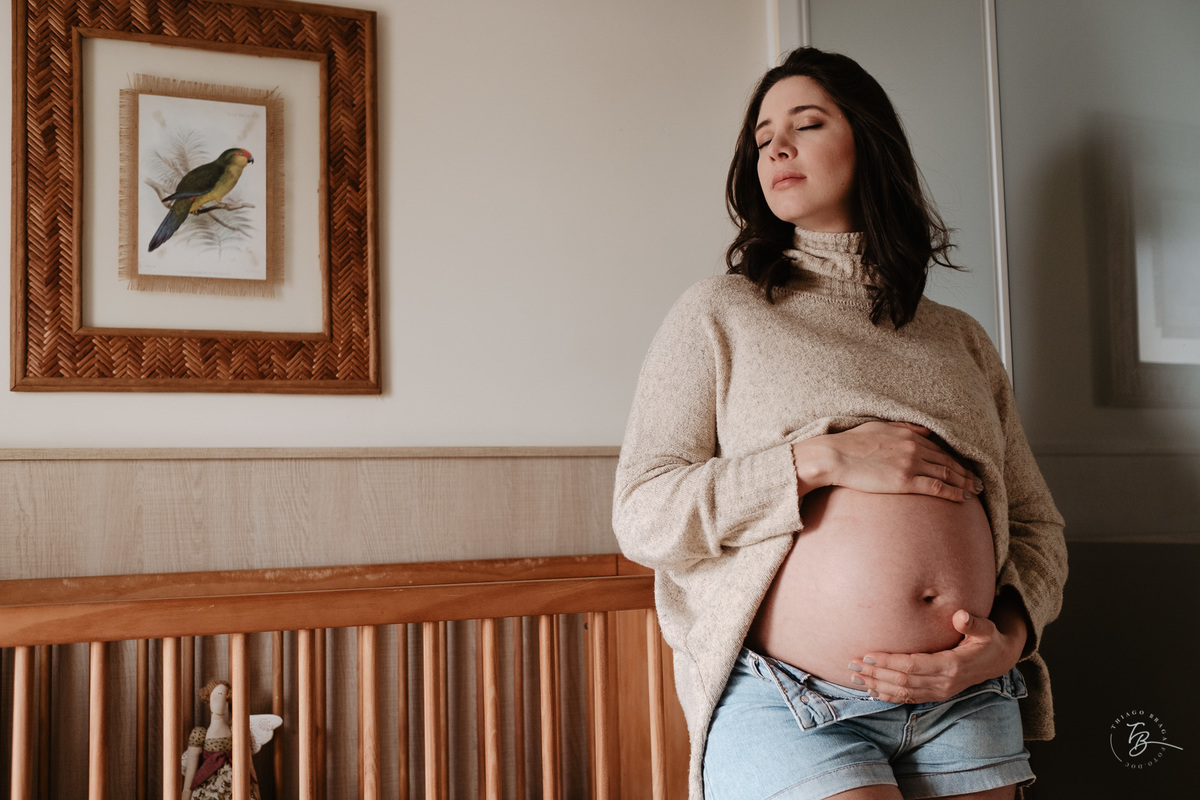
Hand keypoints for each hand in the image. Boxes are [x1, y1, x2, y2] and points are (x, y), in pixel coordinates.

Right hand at [792, 421, 981, 501]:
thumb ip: (904, 428)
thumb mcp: (879, 427)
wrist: (835, 456)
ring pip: (946, 474)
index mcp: (909, 434)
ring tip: (975, 491)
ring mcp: (911, 464)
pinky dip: (953, 492)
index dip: (955, 459)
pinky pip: (936, 487)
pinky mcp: (904, 481)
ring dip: (964, 483)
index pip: (939, 449)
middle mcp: (914, 448)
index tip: (965, 467)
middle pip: (948, 461)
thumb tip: (924, 432)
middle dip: (965, 472)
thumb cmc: (851, 442)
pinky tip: (962, 497)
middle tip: (978, 482)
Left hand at [845, 608, 1026, 703]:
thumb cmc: (988, 639)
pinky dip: (889, 696)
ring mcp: (940, 692)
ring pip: (903, 693)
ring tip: (855, 677)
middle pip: (903, 681)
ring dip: (877, 685)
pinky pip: (909, 699)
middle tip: (852, 664)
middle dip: (876, 673)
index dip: (890, 662)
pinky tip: (871, 691)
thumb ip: (973, 623)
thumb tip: (961, 615)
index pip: (913, 666)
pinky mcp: (936, 695)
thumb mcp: (986, 629)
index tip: (869, 655)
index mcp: (952, 666)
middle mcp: (944, 683)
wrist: (998, 661)